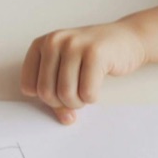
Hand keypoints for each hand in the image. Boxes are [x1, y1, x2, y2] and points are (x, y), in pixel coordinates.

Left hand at [21, 21, 148, 122]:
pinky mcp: (95, 53)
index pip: (29, 87)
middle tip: (77, 96)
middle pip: (46, 93)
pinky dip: (92, 98)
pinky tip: (97, 86)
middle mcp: (54, 41)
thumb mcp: (67, 71)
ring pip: (65, 94)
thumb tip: (65, 119)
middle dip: (64, 103)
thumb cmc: (94, 57)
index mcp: (40, 44)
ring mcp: (74, 45)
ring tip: (86, 91)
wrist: (128, 38)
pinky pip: (87, 92)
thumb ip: (58, 95)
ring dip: (79, 102)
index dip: (47, 99)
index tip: (61, 93)